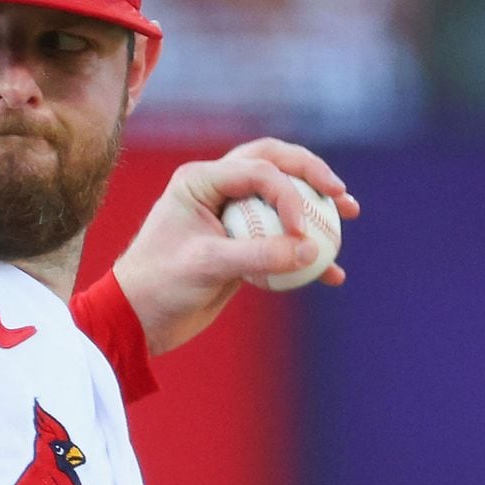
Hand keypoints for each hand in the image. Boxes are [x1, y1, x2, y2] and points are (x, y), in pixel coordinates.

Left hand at [112, 138, 360, 355]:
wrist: (137, 319)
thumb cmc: (159, 285)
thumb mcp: (207, 266)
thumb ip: (260, 254)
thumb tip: (314, 248)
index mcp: (200, 180)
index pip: (259, 170)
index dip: (289, 193)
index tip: (302, 230)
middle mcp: (215, 189)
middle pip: (274, 164)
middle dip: (311, 174)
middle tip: (340, 193)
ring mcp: (229, 216)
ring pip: (281, 199)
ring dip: (314, 205)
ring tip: (347, 215)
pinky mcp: (239, 245)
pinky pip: (279, 240)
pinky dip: (305, 253)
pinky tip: (332, 273)